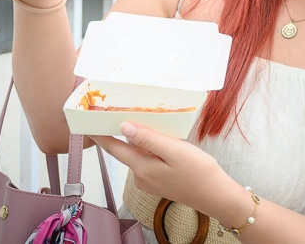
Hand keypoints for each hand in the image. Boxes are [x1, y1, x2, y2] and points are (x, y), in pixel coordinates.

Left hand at [94, 123, 240, 217]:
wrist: (216, 195)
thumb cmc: (199, 173)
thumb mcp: (174, 150)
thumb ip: (148, 138)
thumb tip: (124, 127)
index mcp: (142, 167)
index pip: (113, 148)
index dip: (99, 133)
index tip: (88, 120)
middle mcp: (141, 176)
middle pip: (125, 149)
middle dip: (122, 131)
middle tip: (121, 109)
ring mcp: (149, 180)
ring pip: (138, 153)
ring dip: (141, 139)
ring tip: (149, 120)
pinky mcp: (158, 181)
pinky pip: (148, 159)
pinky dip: (150, 148)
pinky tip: (162, 140)